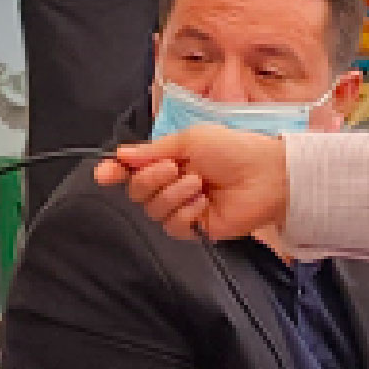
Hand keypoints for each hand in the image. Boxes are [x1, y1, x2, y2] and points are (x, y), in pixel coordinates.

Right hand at [96, 127, 290, 242]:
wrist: (265, 175)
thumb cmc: (232, 149)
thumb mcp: (190, 140)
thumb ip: (153, 150)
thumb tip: (120, 155)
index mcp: (168, 160)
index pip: (132, 170)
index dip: (114, 172)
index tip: (104, 174)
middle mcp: (171, 185)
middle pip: (137, 192)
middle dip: (151, 179)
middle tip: (174, 168)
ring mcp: (183, 207)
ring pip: (154, 210)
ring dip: (173, 195)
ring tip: (199, 184)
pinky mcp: (196, 228)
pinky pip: (173, 226)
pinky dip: (186, 213)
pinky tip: (203, 204)